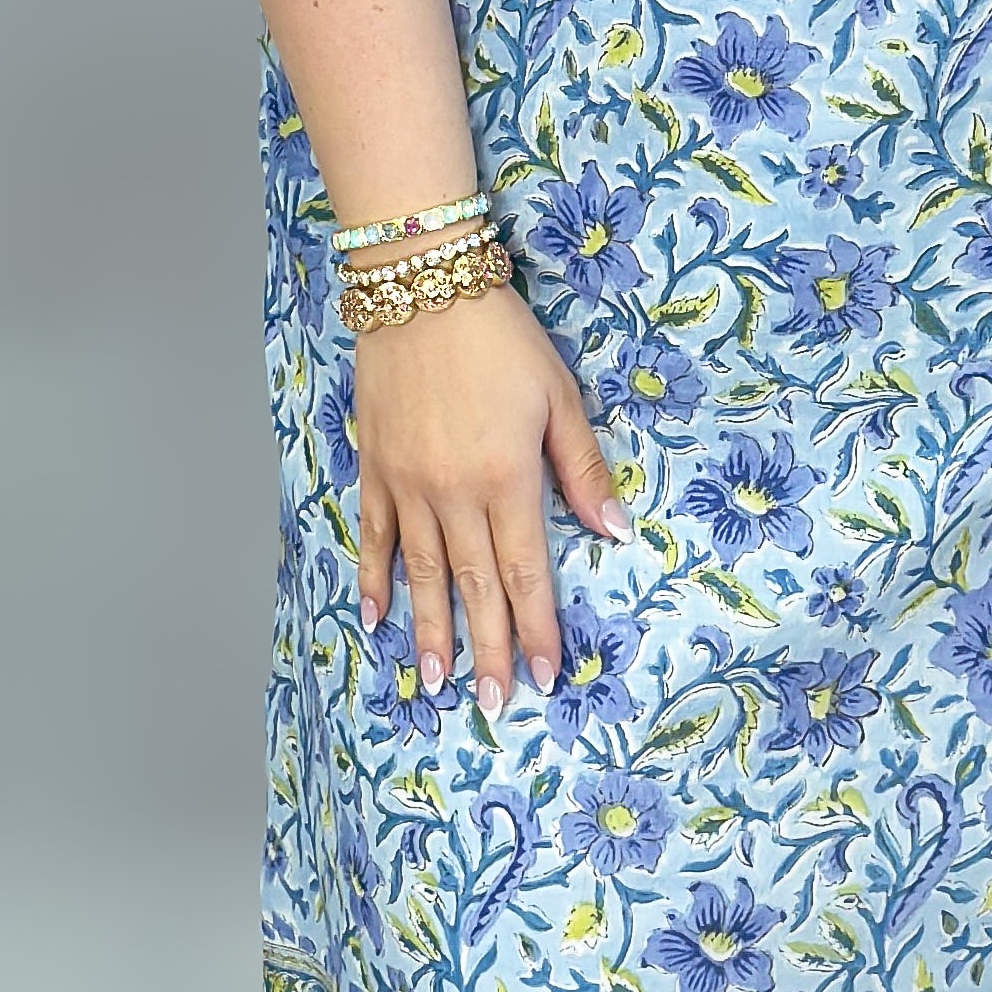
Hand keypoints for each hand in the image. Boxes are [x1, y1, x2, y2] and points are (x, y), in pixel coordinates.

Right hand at [347, 288, 625, 712]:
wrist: (420, 287)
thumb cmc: (501, 338)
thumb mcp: (559, 396)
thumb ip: (582, 470)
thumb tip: (615, 531)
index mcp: (507, 478)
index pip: (524, 572)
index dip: (537, 628)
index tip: (546, 676)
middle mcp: (454, 493)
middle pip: (474, 587)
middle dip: (488, 650)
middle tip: (495, 704)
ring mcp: (409, 485)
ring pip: (424, 574)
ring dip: (430, 632)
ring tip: (434, 683)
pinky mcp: (376, 468)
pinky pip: (376, 536)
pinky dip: (376, 578)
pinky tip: (377, 615)